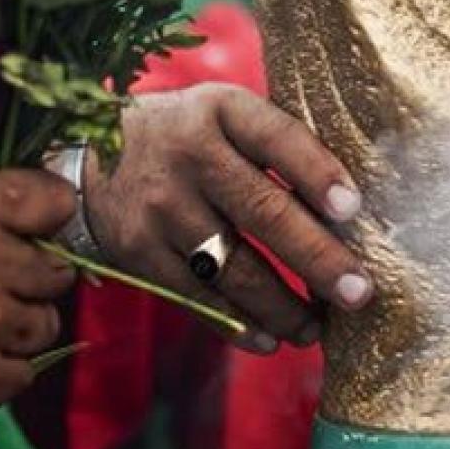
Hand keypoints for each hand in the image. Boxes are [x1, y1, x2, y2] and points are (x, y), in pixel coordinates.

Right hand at [85, 84, 371, 352]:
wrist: (89, 157)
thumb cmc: (187, 138)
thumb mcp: (224, 117)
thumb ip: (278, 146)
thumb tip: (353, 215)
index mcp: (222, 110)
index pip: (278, 138)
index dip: (317, 173)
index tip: (353, 209)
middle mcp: (189, 154)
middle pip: (264, 212)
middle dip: (318, 259)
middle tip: (360, 292)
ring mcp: (161, 206)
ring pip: (234, 268)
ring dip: (283, 307)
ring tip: (317, 328)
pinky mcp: (138, 251)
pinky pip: (198, 297)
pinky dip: (239, 324)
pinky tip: (271, 338)